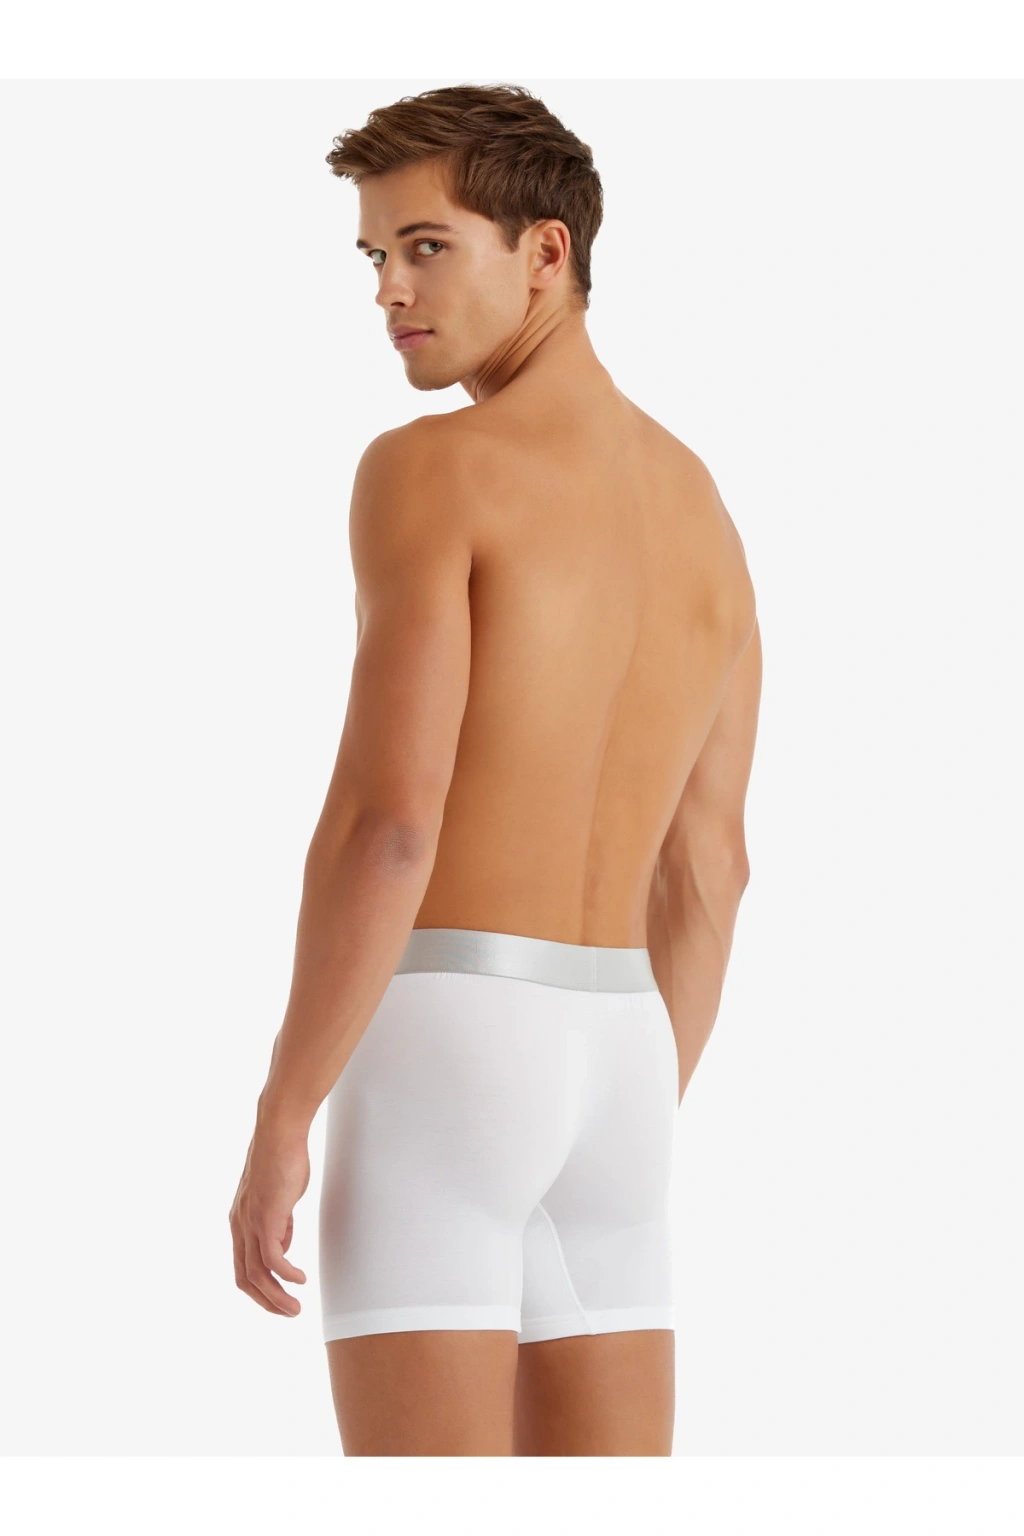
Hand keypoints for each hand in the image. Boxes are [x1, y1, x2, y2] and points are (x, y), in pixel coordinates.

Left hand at [229, 1128, 309, 1316]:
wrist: (279, 1133)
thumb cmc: (281, 1159)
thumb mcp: (278, 1199)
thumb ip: (278, 1224)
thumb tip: (283, 1245)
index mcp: (240, 1222)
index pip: (242, 1268)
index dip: (259, 1290)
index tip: (277, 1299)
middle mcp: (240, 1226)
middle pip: (245, 1279)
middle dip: (266, 1301)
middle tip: (287, 1313)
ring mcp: (251, 1222)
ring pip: (258, 1274)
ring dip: (277, 1296)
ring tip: (295, 1307)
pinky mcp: (266, 1217)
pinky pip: (273, 1258)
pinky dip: (286, 1274)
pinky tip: (299, 1278)